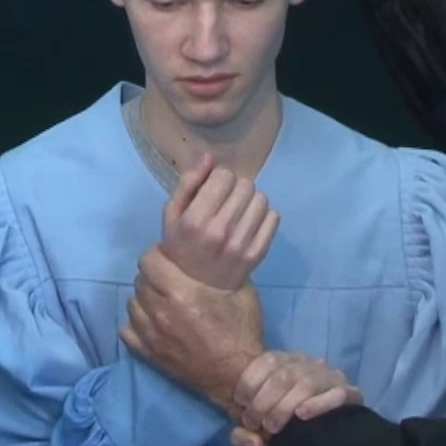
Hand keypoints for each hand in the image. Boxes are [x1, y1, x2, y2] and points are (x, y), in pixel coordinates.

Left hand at [122, 244, 265, 409]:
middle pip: (140, 281)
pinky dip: (135, 323)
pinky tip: (150, 321)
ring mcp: (151, 335)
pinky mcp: (149, 353)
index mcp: (183, 293)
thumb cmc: (242, 332)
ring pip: (131, 304)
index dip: (157, 255)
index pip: (149, 262)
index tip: (168, 257)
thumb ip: (224, 272)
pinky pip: (126, 330)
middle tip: (168, 278)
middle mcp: (161, 312)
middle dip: (152, 275)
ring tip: (159, 300)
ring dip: (143, 298)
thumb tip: (214, 256)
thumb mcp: (243, 293)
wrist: (237, 375)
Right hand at [161, 153, 280, 290]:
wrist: (197, 288)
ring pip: (261, 199)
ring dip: (251, 200)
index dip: (219, 178)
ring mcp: (241, 244)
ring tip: (239, 211)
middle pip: (245, 185)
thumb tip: (210, 157)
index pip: (224, 176)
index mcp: (196, 219)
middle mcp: (220, 231)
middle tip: (227, 200)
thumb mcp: (172, 214)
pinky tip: (250, 223)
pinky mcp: (258, 253)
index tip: (215, 188)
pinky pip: (273, 217)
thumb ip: (188, 183)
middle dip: (236, 187)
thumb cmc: (181, 246)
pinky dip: (264, 216)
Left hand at [225, 350, 362, 445]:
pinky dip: (318, 404)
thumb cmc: (284, 428)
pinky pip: (337, 394)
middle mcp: (308, 364)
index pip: (268, 360)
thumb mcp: (258, 431)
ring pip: (306, 383)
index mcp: (286, 362)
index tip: (240, 405)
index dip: (250, 382)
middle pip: (283, 375)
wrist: (324, 442)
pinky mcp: (351, 394)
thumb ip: (246, 436)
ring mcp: (331, 377)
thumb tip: (256, 445)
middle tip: (256, 424)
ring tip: (273, 427)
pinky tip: (302, 415)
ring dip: (285, 407)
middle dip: (263, 402)